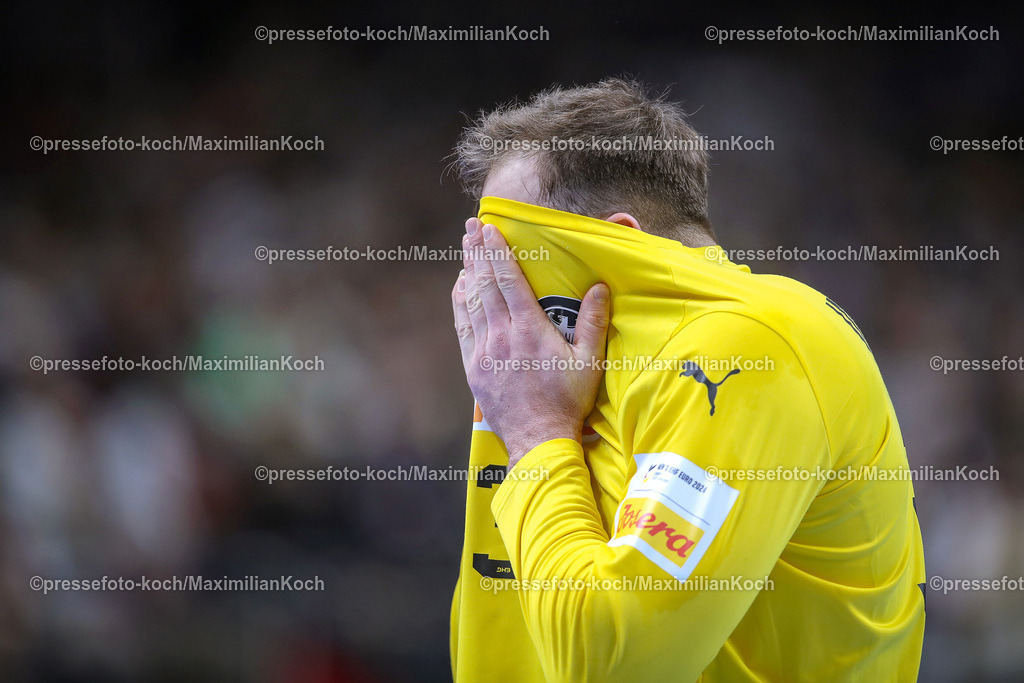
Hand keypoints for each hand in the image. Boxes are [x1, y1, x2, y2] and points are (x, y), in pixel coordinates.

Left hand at [452, 217, 609, 467]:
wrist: (538, 439)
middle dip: (478, 251)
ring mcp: (484, 351)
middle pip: (485, 284)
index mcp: (530, 329)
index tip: (489, 228)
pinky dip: (460, 302)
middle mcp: (502, 335)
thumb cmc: (568, 402)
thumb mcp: (589, 362)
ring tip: (465, 246)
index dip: (497, 251)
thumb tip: (599, 286)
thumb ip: (592, 322)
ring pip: (471, 301)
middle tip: (470, 226)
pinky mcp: (473, 367)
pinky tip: (460, 286)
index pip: (508, 280)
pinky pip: (462, 326)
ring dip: (468, 270)